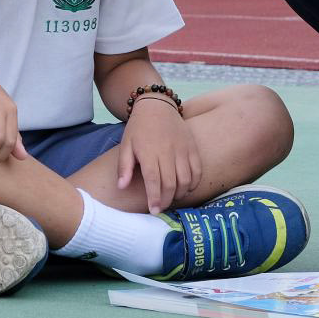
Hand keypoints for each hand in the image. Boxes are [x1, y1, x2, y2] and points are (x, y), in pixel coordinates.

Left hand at [116, 97, 198, 213]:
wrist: (157, 106)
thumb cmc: (139, 128)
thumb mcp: (126, 145)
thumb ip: (123, 167)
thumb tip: (121, 187)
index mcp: (149, 152)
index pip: (154, 181)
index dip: (155, 199)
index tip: (154, 211)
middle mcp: (168, 152)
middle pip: (171, 184)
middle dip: (166, 200)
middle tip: (160, 208)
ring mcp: (182, 149)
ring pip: (186, 179)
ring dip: (180, 194)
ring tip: (171, 198)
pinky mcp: (192, 147)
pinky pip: (197, 170)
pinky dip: (194, 183)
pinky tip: (186, 188)